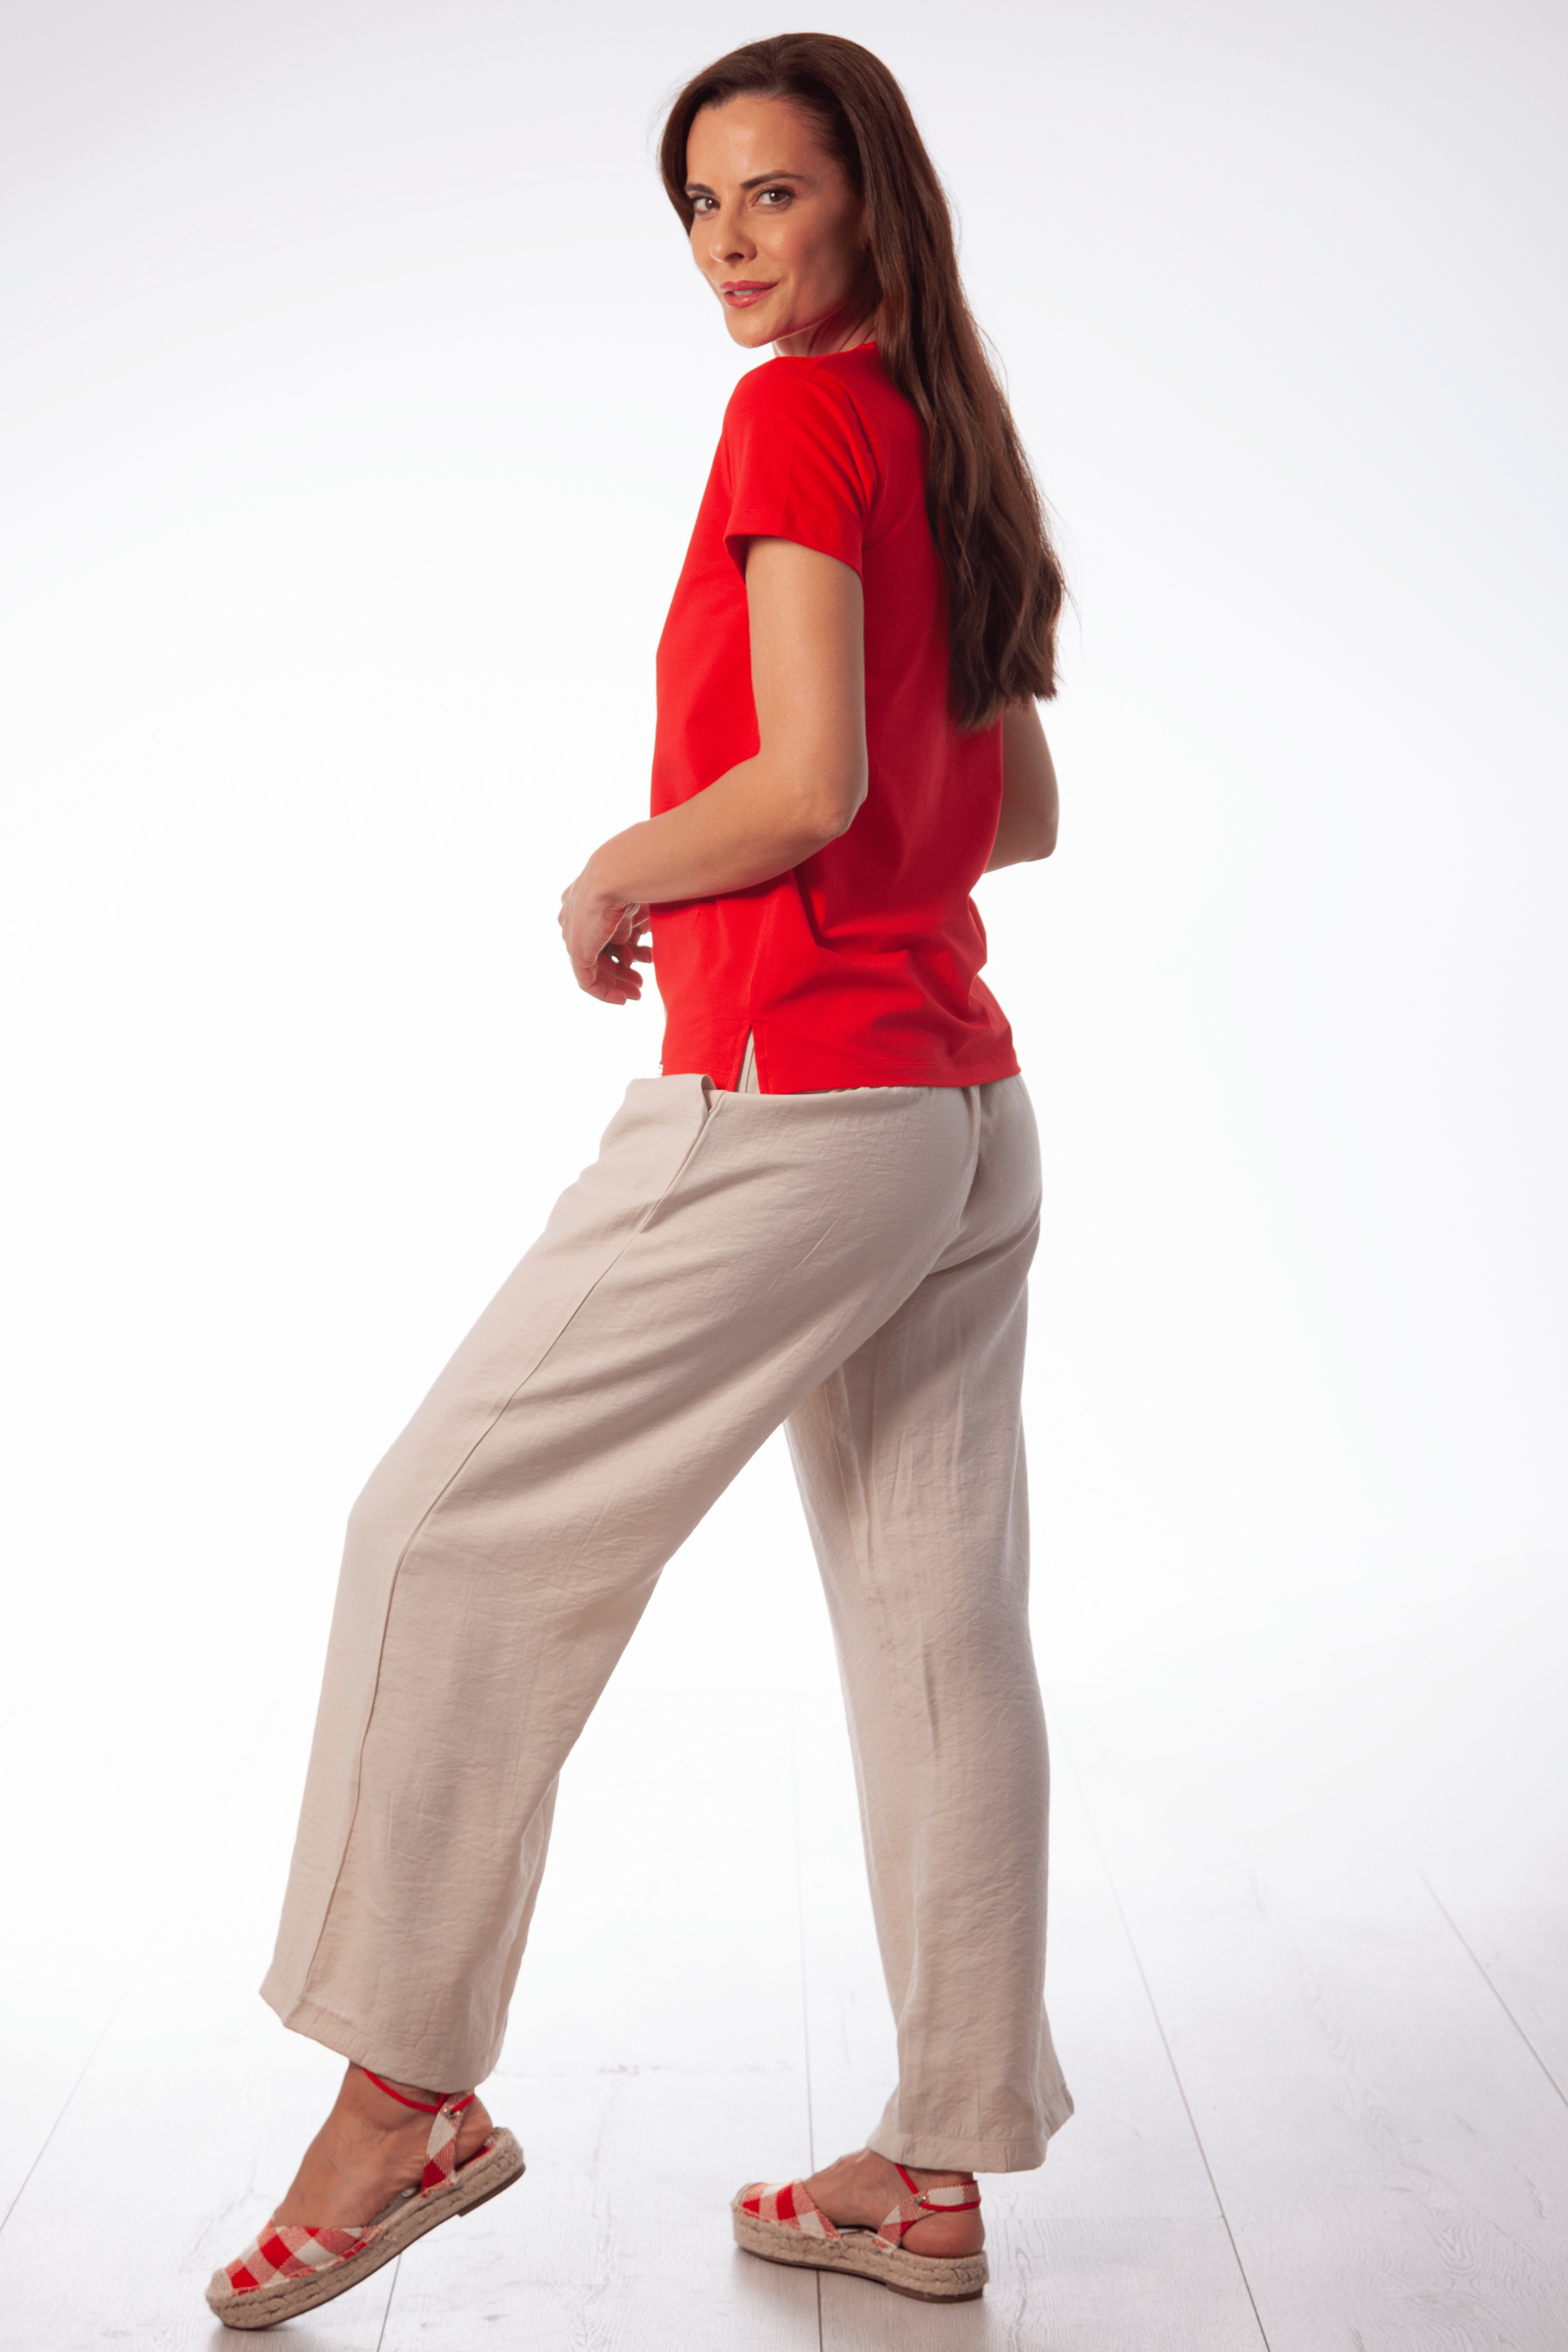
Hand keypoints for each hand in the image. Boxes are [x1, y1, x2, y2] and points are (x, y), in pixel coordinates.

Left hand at [558, 863, 651, 1004]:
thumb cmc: (629, 882)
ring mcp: (572, 936)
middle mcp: (572, 920)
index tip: (639, 961)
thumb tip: (628, 941)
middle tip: (639, 984)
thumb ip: (625, 925)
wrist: (615, 876)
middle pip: (596, 954)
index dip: (621, 951)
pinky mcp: (577, 952)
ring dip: (616, 983)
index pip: (600, 935)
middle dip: (620, 971)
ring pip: (593, 969)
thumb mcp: (629, 907)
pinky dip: (605, 992)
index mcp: (581, 904)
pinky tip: (622, 999)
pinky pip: (588, 981)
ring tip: (636, 993)